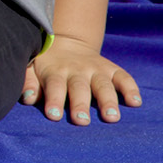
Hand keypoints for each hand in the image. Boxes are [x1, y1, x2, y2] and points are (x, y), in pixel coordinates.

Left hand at [23, 36, 139, 125]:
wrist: (66, 41)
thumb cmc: (46, 63)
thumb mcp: (32, 67)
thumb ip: (29, 82)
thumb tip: (28, 98)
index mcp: (55, 72)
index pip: (55, 86)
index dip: (54, 100)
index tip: (54, 115)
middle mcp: (77, 71)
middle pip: (79, 88)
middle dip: (80, 104)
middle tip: (81, 120)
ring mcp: (96, 70)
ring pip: (103, 85)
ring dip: (108, 100)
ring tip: (112, 117)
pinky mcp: (112, 70)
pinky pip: (124, 78)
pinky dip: (131, 89)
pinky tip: (135, 102)